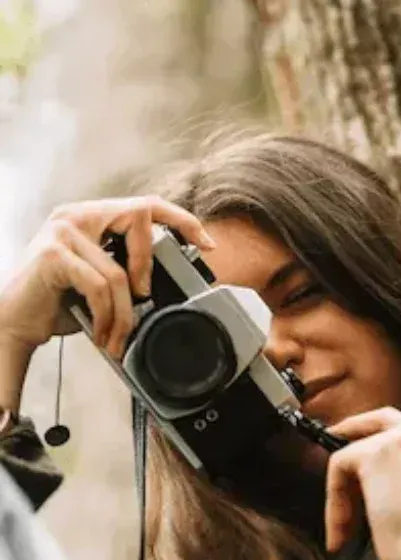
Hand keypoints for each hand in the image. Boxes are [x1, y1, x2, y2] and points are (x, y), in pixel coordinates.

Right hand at [0, 196, 214, 358]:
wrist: (15, 321)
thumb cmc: (58, 301)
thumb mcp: (100, 281)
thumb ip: (127, 270)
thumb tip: (163, 285)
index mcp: (93, 217)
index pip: (145, 205)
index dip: (181, 219)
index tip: (206, 243)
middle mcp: (77, 215)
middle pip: (139, 219)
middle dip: (149, 265)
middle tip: (144, 298)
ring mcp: (63, 231)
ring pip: (119, 272)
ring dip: (123, 314)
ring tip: (118, 336)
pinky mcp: (53, 254)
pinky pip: (100, 286)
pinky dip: (107, 315)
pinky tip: (102, 333)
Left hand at [325, 407, 400, 559]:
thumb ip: (399, 475)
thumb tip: (364, 478)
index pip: (399, 427)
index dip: (371, 436)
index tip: (352, 450)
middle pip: (376, 421)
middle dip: (349, 433)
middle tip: (329, 447)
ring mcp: (400, 438)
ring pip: (352, 455)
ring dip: (341, 495)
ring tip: (344, 531)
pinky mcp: (374, 451)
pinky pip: (339, 467)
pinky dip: (335, 501)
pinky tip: (342, 529)